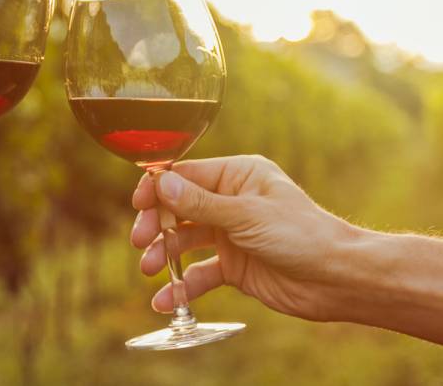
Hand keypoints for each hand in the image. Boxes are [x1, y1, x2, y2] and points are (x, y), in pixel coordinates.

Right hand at [130, 155, 358, 321]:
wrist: (337, 280)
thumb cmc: (301, 235)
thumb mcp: (246, 216)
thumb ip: (200, 203)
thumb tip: (160, 183)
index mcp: (237, 175)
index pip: (186, 175)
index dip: (158, 188)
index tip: (138, 204)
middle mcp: (230, 201)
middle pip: (178, 208)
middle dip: (157, 224)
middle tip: (140, 241)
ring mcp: (229, 234)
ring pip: (183, 241)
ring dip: (163, 254)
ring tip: (150, 270)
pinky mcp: (232, 265)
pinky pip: (199, 273)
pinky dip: (182, 286)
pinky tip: (167, 300)